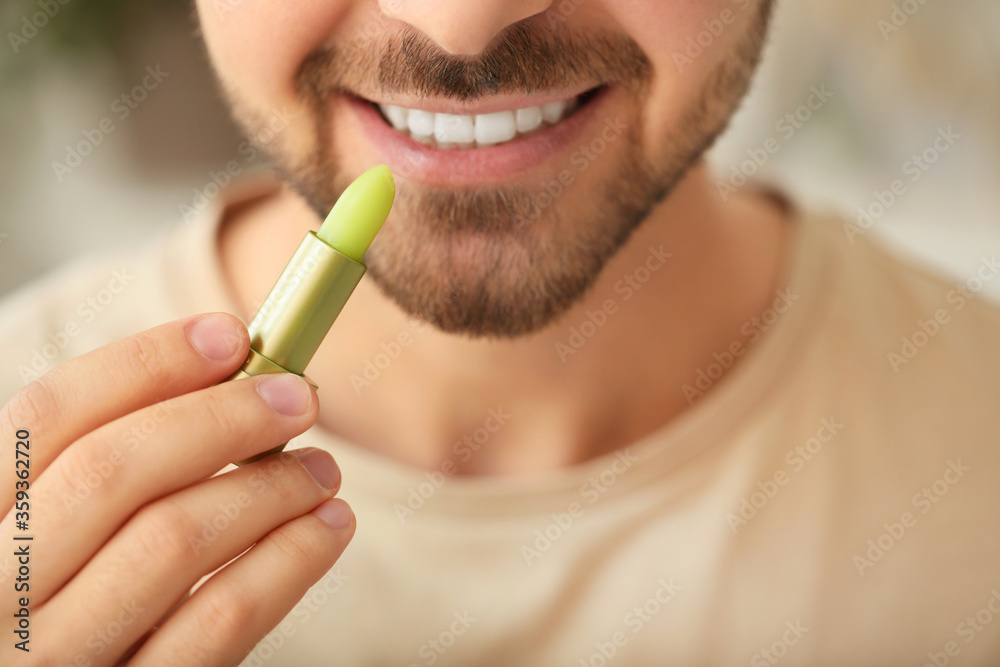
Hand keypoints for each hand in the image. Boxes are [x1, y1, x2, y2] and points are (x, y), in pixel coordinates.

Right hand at [0, 313, 354, 665]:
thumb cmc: (61, 605)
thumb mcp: (46, 534)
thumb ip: (101, 469)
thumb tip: (227, 372)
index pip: (46, 417)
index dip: (146, 363)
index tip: (231, 334)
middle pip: (113, 470)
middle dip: (222, 418)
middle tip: (298, 398)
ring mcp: (54, 658)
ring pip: (174, 540)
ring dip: (270, 488)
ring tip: (323, 469)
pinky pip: (219, 622)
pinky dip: (289, 561)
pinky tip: (329, 529)